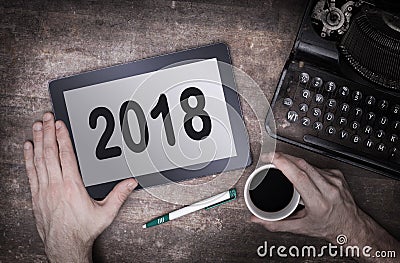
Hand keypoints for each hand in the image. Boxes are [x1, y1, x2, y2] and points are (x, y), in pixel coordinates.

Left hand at [23, 112, 137, 262]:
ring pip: (39, 160)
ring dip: (38, 141)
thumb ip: (119, 195)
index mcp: (72, 186)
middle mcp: (55, 186)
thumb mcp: (106, 213)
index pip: (65, 156)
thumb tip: (131, 182)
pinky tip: (28, 147)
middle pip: (50, 153)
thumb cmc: (83, 230)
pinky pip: (31, 173)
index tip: (60, 124)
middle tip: (47, 118)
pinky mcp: (36, 196)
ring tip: (38, 127)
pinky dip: (29, 158)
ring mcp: (43, 191)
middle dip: (48, 133)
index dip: (62, 137)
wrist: (64, 246)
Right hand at [251, 152, 398, 260]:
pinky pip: (316, 166)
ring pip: (308, 163)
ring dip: (293, 161)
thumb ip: (275, 223)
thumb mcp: (300, 228)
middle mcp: (328, 188)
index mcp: (318, 202)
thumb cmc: (329, 226)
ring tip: (282, 164)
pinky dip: (305, 167)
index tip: (271, 158)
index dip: (283, 163)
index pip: (299, 176)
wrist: (351, 226)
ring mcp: (334, 180)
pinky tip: (301, 172)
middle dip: (283, 157)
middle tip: (270, 157)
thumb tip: (257, 219)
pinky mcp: (337, 174)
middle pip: (302, 165)